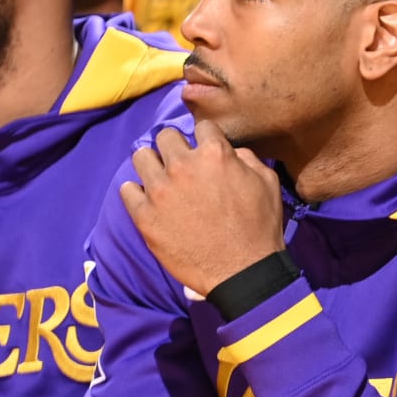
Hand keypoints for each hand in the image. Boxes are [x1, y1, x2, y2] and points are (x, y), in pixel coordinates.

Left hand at [121, 120, 286, 296]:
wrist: (242, 270)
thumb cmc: (259, 227)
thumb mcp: (268, 184)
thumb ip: (247, 159)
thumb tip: (231, 152)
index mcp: (215, 154)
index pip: (202, 126)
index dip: (207, 137)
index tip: (207, 150)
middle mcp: (183, 166)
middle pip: (165, 136)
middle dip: (175, 146)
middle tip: (182, 163)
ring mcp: (160, 191)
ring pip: (141, 157)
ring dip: (153, 164)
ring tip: (162, 179)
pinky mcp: (144, 216)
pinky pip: (127, 190)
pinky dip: (137, 193)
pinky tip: (151, 201)